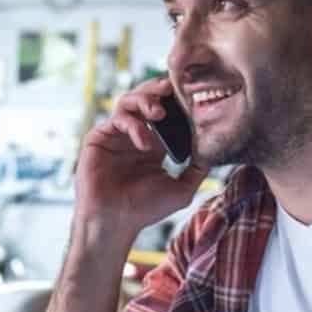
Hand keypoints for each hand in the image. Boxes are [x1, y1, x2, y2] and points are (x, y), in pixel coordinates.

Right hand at [73, 77, 209, 243]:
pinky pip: (116, 119)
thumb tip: (213, 151)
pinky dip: (133, 125)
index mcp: (153, 144)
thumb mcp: (181, 189)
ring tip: (159, 113)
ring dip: (145, 100)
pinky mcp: (98, 138)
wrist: (115, 222)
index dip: (175, 100)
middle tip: (172, 89)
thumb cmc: (145, 210)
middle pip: (145, 98)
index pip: (165, 111)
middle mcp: (133, 135)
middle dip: (158, 89)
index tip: (190, 94)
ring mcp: (115, 135)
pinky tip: (145, 143)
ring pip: (128, 101)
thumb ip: (198, 170)